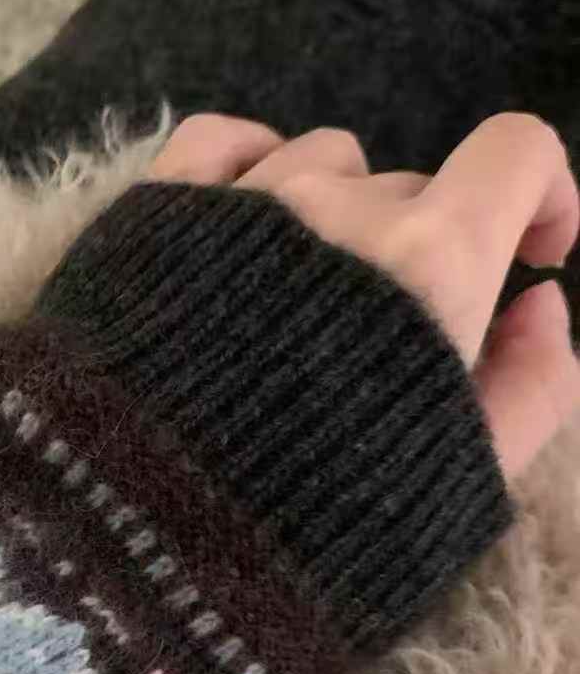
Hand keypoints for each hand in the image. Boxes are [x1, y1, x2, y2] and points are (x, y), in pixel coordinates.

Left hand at [149, 113, 579, 480]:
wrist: (134, 533)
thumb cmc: (309, 520)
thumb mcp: (462, 481)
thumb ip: (533, 385)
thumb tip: (543, 301)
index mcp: (427, 261)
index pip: (516, 155)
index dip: (543, 194)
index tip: (532, 253)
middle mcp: (337, 207)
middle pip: (414, 190)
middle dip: (425, 254)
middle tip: (383, 346)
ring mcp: (240, 198)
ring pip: (324, 165)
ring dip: (338, 217)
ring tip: (303, 306)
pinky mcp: (157, 208)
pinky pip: (223, 140)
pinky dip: (254, 164)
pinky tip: (252, 214)